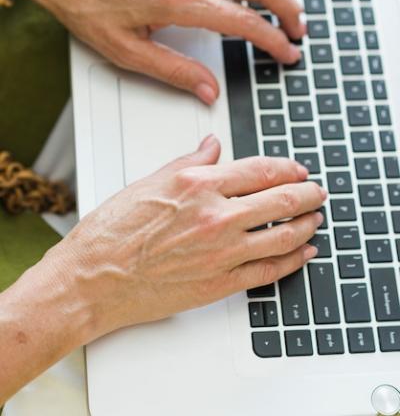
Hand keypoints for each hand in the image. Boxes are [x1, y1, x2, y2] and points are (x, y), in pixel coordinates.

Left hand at [9, 0, 303, 103]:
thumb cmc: (88, 4)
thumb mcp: (126, 51)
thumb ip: (173, 71)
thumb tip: (207, 90)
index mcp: (180, 2)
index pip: (244, 21)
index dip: (272, 40)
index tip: (288, 53)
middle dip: (288, 9)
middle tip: (300, 31)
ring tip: (291, 6)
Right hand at [55, 135, 324, 337]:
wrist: (94, 278)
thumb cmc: (113, 232)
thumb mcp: (151, 182)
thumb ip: (189, 162)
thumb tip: (212, 146)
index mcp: (198, 185)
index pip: (259, 170)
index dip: (287, 168)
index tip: (298, 169)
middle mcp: (215, 216)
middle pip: (280, 200)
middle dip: (307, 194)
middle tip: (317, 192)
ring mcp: (221, 252)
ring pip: (282, 235)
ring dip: (306, 225)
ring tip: (315, 218)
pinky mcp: (219, 284)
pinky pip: (269, 271)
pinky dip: (293, 261)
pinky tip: (302, 253)